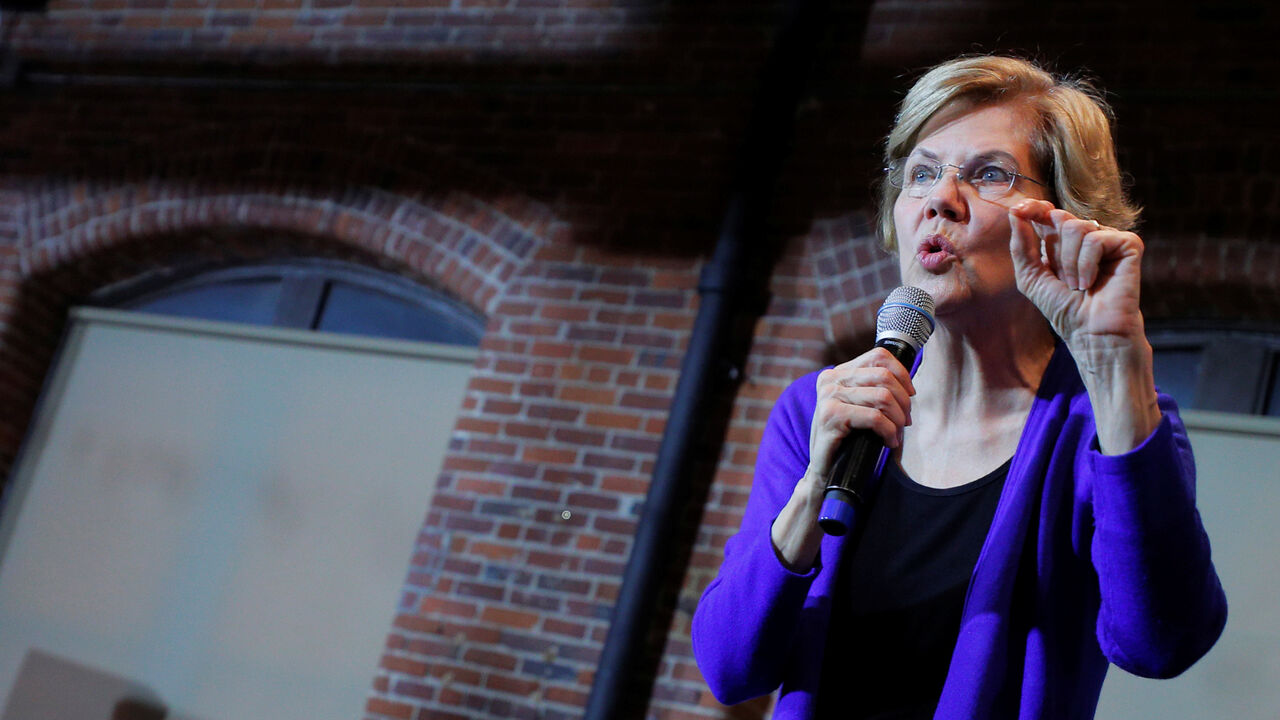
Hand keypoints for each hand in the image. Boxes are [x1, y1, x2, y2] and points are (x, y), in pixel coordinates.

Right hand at [808, 347, 914, 483]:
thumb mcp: (860, 406)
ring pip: (882, 396)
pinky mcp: (831, 416)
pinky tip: (888, 442)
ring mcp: (828, 397)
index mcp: (838, 372)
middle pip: (884, 376)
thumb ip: (873, 390)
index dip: (902, 373)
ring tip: (897, 434)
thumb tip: (908, 386)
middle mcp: (830, 380)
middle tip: (905, 422)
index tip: (910, 395)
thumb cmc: (847, 438)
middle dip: (903, 401)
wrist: (824, 468)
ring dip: (898, 419)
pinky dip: (889, 431)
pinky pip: (875, 417)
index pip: (878, 356)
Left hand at [1007, 198, 1145, 346]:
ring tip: (1078, 286)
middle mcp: (1086, 237)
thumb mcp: (1031, 277)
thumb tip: (1015, 210)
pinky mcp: (1128, 244)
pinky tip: (1091, 283)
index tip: (1019, 209)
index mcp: (1063, 242)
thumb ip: (1021, 246)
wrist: (1091, 333)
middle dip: (1054, 251)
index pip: (1047, 213)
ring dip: (1069, 262)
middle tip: (1063, 280)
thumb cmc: (1064, 309)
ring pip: (1076, 226)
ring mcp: (1108, 239)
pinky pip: (1096, 238)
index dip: (1033, 208)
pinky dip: (1086, 263)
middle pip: (1059, 218)